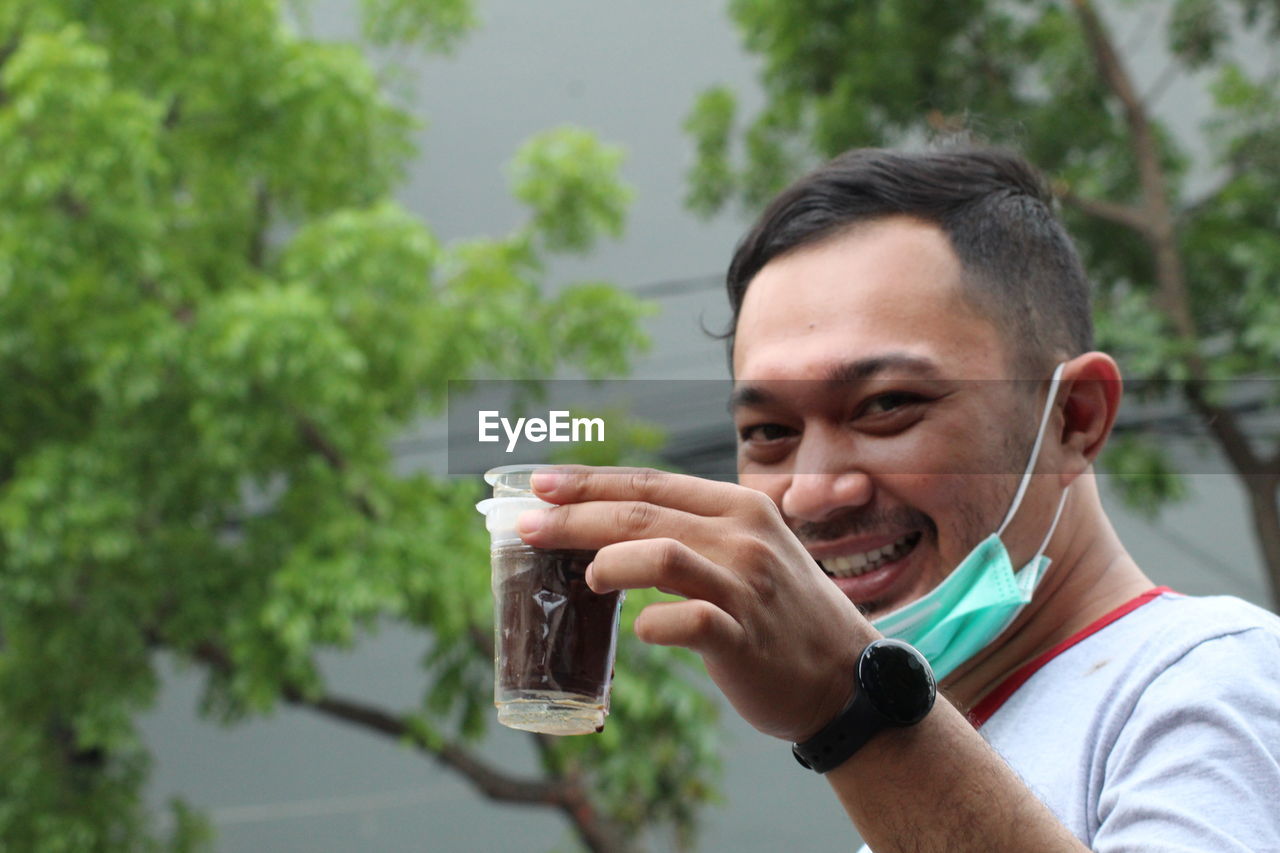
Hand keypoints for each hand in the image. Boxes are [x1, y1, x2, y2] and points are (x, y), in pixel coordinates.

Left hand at [517, 465, 873, 741]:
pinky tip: (639, 630)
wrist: (849, 680)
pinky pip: (685, 621)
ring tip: (587, 580)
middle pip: (641, 512)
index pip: (651, 482)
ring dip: (608, 562)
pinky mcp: (743, 637)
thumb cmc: (785, 616)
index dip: (590, 482)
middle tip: (526, 525)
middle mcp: (743, 538)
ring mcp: (745, 586)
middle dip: (574, 517)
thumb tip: (611, 531)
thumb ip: (694, 535)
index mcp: (740, 508)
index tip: (540, 483)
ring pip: (659, 553)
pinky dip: (651, 623)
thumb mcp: (750, 554)